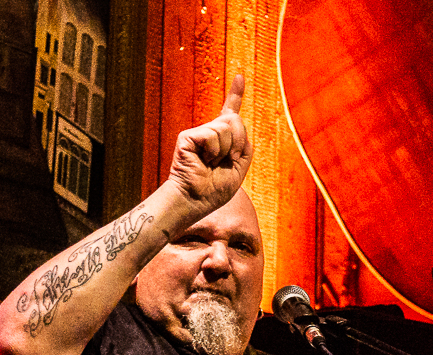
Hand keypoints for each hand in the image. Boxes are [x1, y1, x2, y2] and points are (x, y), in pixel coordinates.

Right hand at [168, 74, 252, 212]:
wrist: (195, 200)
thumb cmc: (214, 190)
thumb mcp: (239, 168)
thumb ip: (244, 145)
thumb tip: (234, 120)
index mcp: (222, 140)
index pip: (230, 113)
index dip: (235, 94)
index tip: (241, 77)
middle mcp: (209, 133)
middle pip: (236, 121)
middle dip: (238, 143)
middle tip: (227, 162)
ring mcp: (198, 134)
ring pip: (226, 128)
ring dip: (227, 150)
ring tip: (212, 163)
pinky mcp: (188, 136)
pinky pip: (213, 135)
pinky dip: (214, 151)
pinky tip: (204, 161)